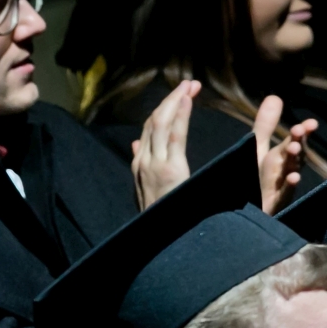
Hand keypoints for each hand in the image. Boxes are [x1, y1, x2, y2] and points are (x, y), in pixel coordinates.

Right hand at [130, 79, 197, 209]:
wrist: (163, 244)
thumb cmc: (163, 220)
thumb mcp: (148, 192)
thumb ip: (144, 166)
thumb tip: (135, 144)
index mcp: (140, 166)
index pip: (148, 130)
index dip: (163, 110)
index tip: (179, 95)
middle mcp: (143, 162)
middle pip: (154, 121)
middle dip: (171, 99)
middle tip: (189, 83)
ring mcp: (154, 165)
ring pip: (161, 123)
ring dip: (176, 100)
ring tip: (191, 85)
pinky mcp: (170, 171)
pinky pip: (174, 136)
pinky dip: (180, 115)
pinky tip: (187, 99)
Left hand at [253, 95, 316, 213]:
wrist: (241, 209)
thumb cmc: (254, 178)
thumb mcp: (257, 148)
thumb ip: (266, 125)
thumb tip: (275, 96)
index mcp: (280, 157)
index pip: (294, 142)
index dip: (302, 132)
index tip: (311, 124)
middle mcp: (284, 171)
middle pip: (294, 156)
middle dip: (298, 143)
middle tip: (300, 130)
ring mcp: (280, 188)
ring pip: (291, 173)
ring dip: (294, 161)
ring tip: (295, 148)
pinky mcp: (274, 204)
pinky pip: (284, 195)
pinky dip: (289, 186)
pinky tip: (293, 177)